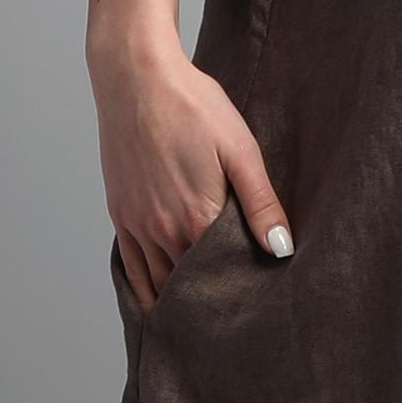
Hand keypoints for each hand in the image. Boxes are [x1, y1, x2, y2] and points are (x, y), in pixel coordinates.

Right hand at [84, 0, 294, 312]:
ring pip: (159, 284)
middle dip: (211, 305)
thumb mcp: (240, 149)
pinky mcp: (120, 215)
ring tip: (204, 322)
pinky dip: (146, 291)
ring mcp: (137, 225)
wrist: (137, 78)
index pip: (222, 277)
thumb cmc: (193, 106)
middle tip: (235, 325)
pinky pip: (131, 269)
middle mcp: (162, 231)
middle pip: (189, 287)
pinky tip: (160, 303)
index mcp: (197, 218)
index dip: (241, 292)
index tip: (259, 309)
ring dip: (179, 303)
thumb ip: (261, 203)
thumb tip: (282, 250)